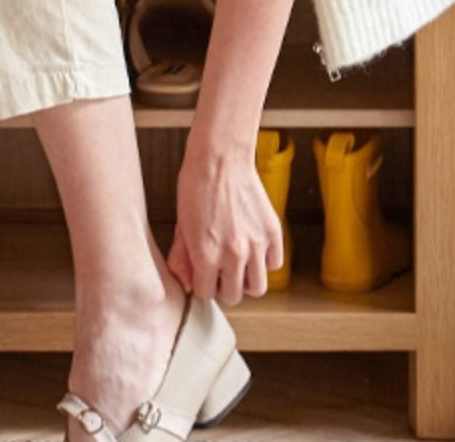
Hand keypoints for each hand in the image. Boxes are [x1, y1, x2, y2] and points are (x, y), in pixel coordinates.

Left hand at [166, 138, 283, 304]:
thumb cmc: (195, 186)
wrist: (219, 158)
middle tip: (219, 269)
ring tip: (238, 263)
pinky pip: (274, 264)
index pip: (206, 293)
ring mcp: (256, 245)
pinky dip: (264, 261)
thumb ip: (182, 258)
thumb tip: (185, 283)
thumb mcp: (181, 224)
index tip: (202, 272)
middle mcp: (234, 255)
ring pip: (257, 288)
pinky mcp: (273, 233)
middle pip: (233, 296)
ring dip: (246, 280)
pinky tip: (253, 248)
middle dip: (223, 285)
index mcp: (206, 254)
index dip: (202, 283)